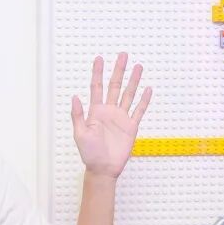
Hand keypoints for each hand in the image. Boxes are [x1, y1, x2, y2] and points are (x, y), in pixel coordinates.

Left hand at [71, 52, 151, 178]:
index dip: (98, 73)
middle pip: (115, 86)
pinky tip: (148, 89)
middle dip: (119, 70)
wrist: (103, 168)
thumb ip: (78, 115)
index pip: (97, 87)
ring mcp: (121, 118)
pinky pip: (139, 111)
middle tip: (123, 55)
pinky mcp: (131, 127)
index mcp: (96, 111)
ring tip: (138, 67)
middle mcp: (109, 111)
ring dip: (133, 81)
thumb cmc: (89, 153)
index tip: (99, 58)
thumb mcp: (80, 134)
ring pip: (129, 94)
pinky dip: (144, 100)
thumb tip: (75, 97)